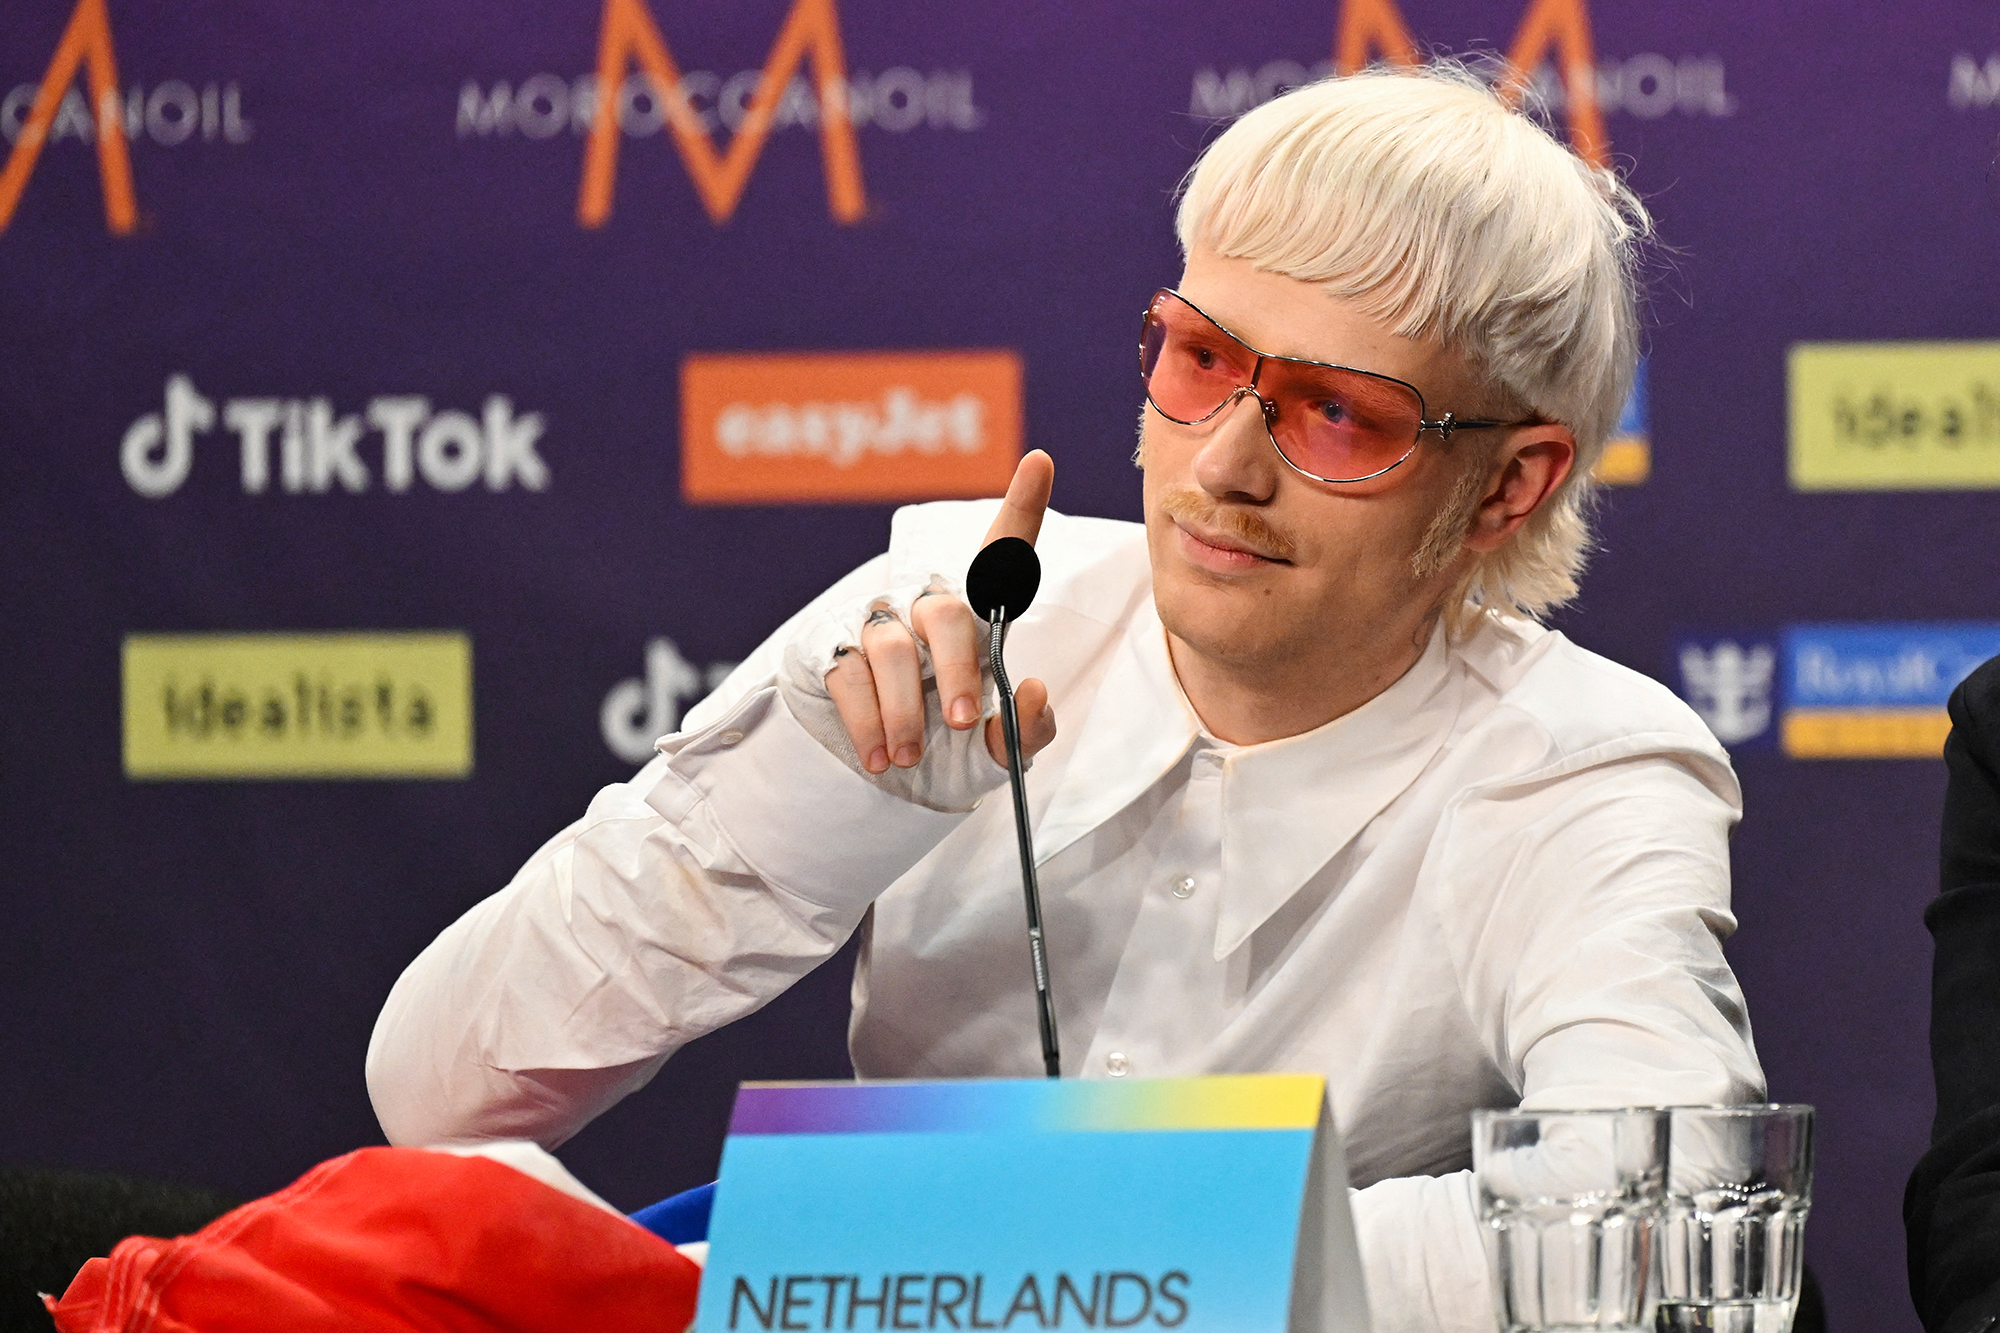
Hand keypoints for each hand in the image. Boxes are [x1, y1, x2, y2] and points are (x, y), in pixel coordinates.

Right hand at [826, 451, 1058, 773]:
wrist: (881, 785)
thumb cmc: (947, 753)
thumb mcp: (995, 754)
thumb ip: (1026, 730)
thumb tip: (1033, 688)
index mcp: (975, 621)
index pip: (999, 556)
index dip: (1019, 508)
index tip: (1039, 462)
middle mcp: (923, 608)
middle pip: (945, 612)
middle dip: (956, 670)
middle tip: (959, 723)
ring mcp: (872, 622)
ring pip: (892, 649)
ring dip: (904, 710)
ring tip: (908, 757)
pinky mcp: (826, 645)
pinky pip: (848, 674)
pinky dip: (866, 721)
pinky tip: (876, 757)